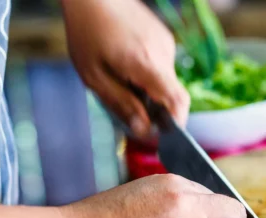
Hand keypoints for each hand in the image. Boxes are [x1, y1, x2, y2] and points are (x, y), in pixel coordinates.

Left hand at [61, 0, 189, 136]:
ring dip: (150, 89)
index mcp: (145, 65)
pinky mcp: (164, 38)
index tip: (166, 135)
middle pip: (171, 94)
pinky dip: (149, 74)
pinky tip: (127, 63)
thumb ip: (121, 104)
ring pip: (166, 80)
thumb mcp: (94, 76)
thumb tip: (143, 131)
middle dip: (156, 108)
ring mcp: (166, 44)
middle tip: (132, 110)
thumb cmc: (87, 33)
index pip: (178, 101)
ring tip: (122, 78)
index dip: (178, 123)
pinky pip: (162, 66)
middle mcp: (162, 54)